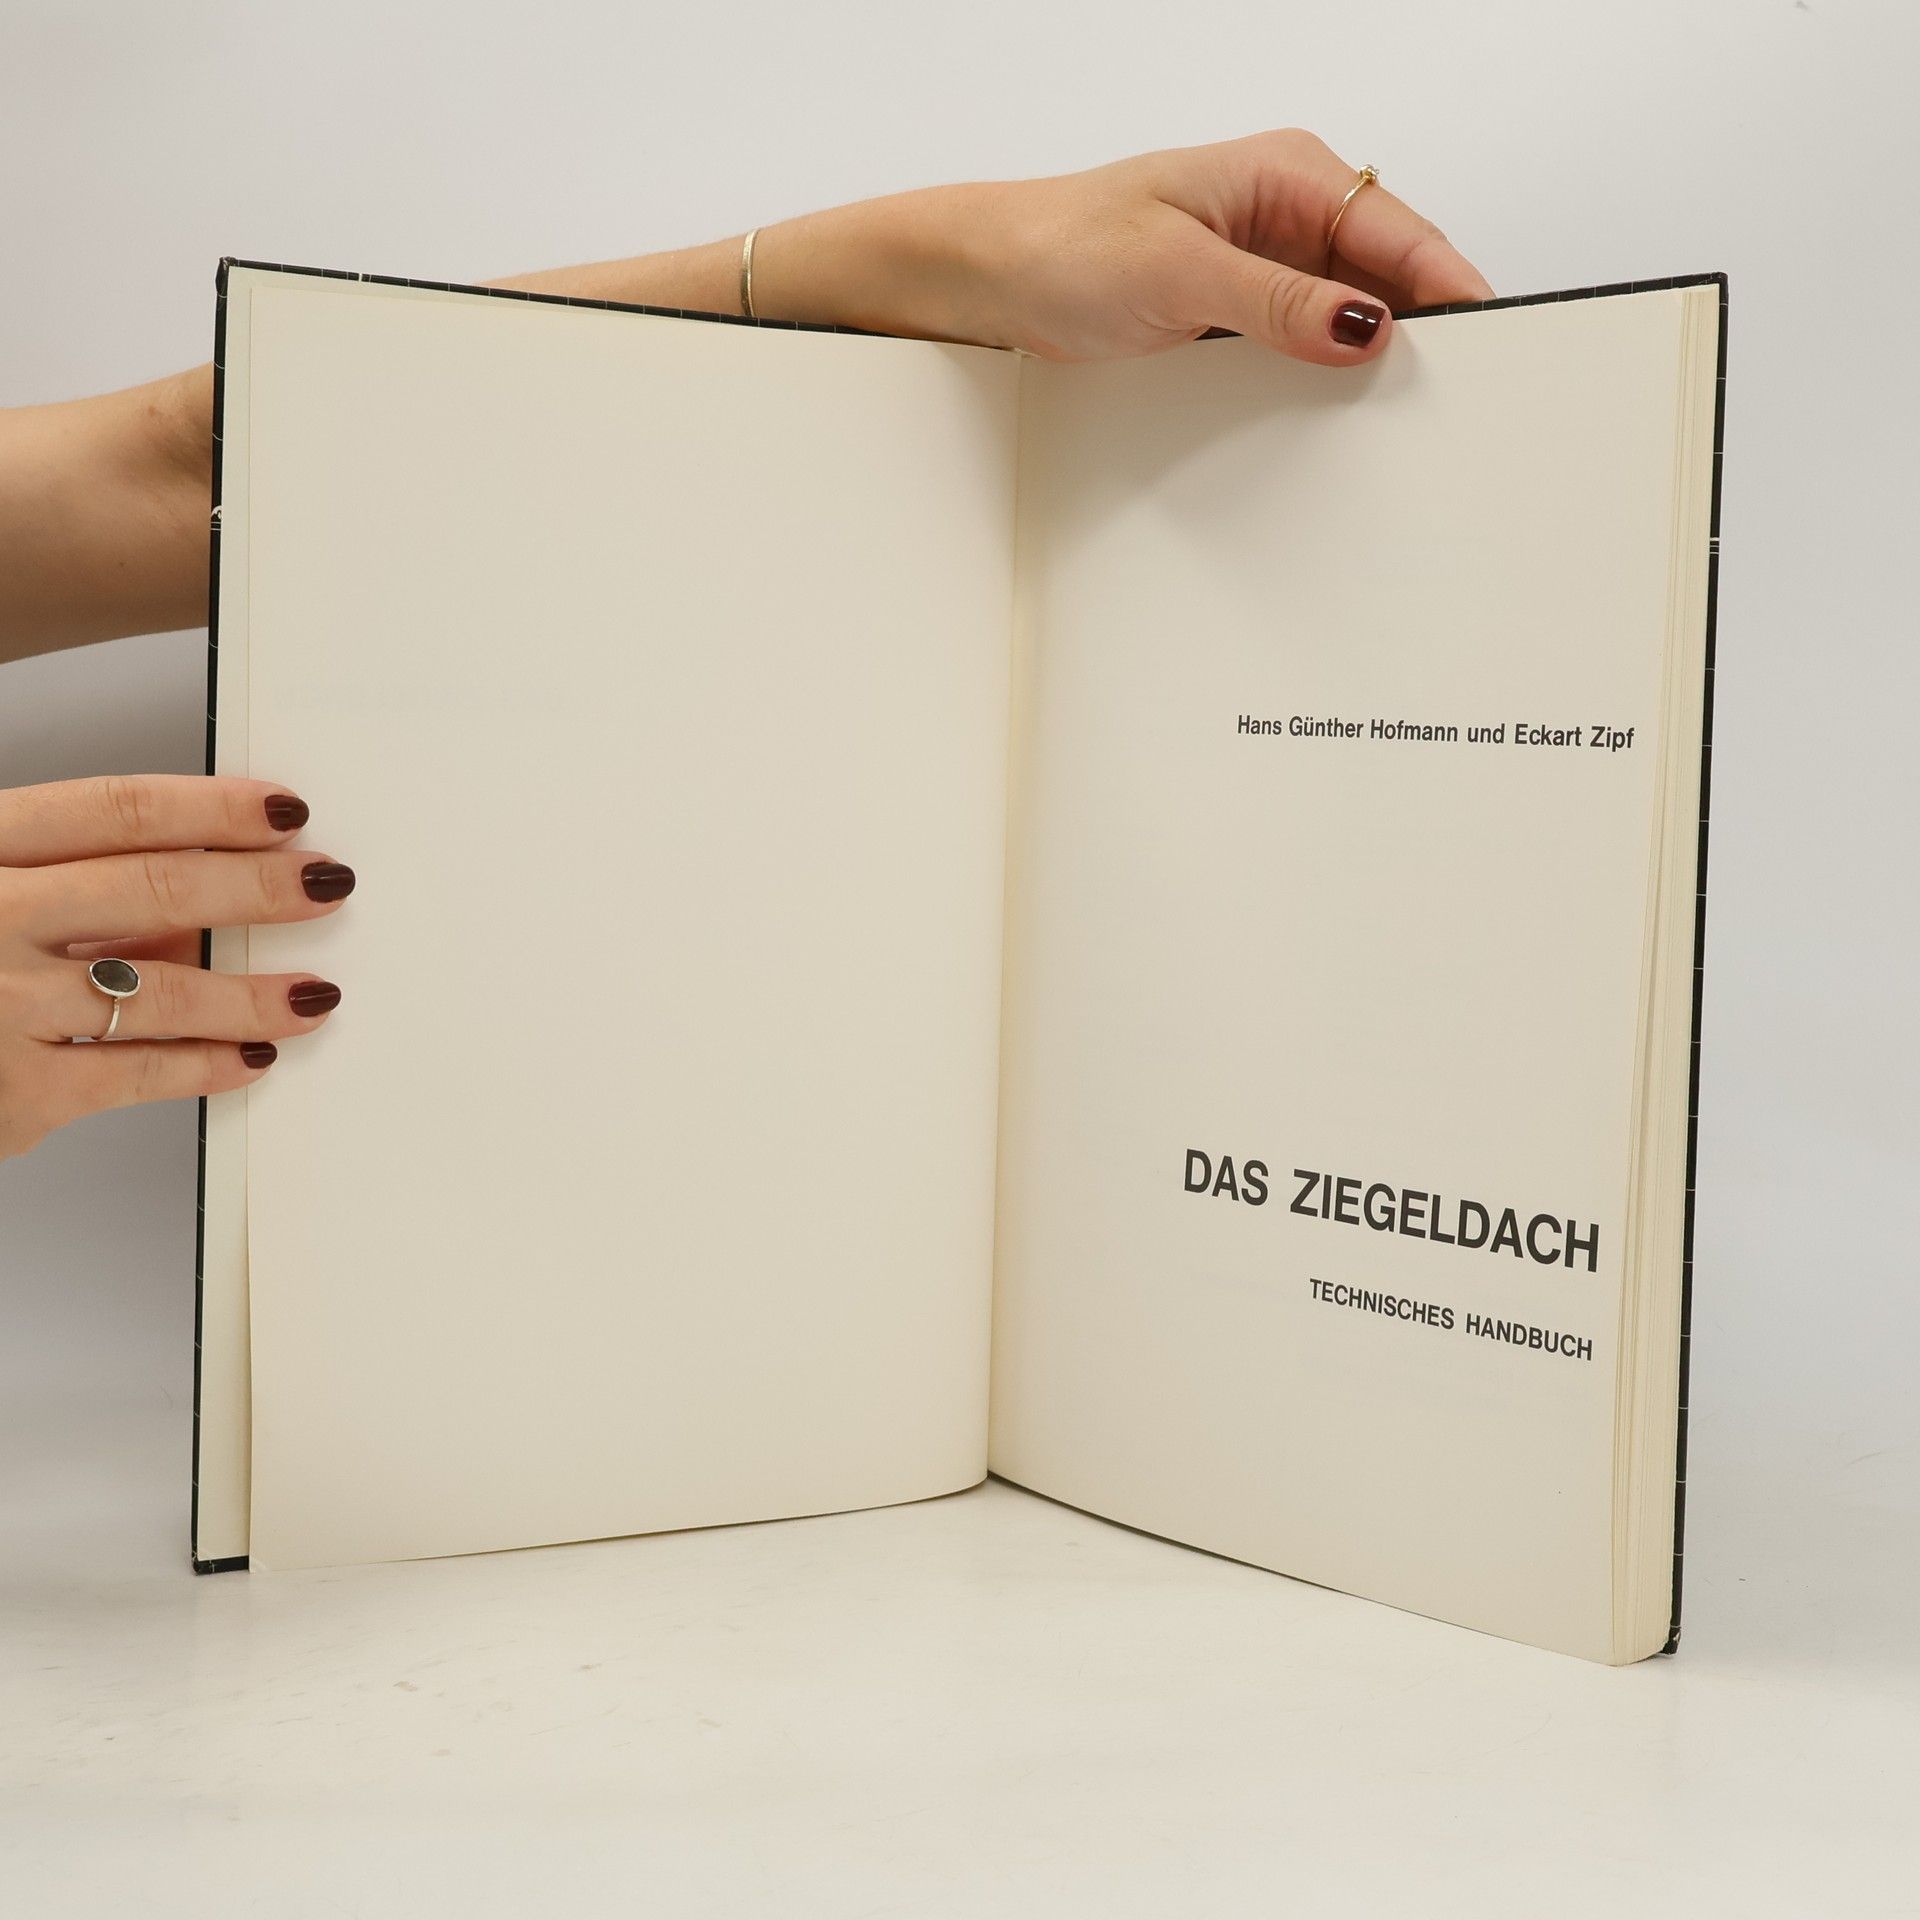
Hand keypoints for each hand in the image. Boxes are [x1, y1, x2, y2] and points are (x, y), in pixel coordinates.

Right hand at [0, 776, 351, 1160]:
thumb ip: (63, 890)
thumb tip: (184, 907)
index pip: (112, 809)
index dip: (211, 806)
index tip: (285, 809)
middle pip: (150, 886)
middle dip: (257, 886)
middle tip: (328, 884)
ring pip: (162, 990)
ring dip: (254, 993)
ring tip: (314, 993)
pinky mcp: (13, 1096)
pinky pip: (139, 1074)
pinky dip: (209, 1065)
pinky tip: (253, 1057)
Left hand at [757, 129, 1494, 366]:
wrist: (988, 277)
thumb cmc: (1064, 247)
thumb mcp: (1180, 277)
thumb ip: (1278, 305)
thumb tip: (1363, 326)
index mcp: (1288, 175)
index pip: (1402, 234)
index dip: (1451, 291)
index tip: (1489, 346)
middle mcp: (1286, 215)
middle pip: (1387, 279)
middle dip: (1419, 335)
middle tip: (1449, 403)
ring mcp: (1263, 268)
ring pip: (1347, 320)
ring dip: (1366, 365)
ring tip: (1398, 421)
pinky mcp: (1235, 315)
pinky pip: (1301, 349)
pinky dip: (1320, 382)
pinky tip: (1331, 420)